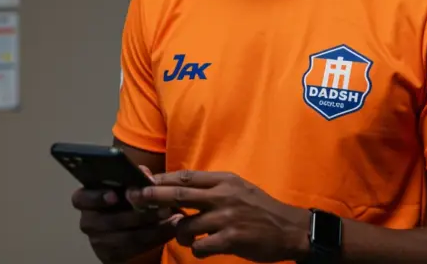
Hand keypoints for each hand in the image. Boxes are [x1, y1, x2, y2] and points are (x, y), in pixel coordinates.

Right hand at [71, 166, 181, 262]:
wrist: (127, 226)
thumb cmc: (125, 199)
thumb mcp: (127, 185)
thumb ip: (134, 177)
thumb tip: (145, 174)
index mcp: (85, 200)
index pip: (80, 199)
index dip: (96, 197)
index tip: (114, 196)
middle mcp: (88, 222)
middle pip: (110, 221)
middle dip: (139, 215)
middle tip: (162, 207)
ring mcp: (98, 241)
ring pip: (126, 237)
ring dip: (152, 228)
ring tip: (172, 218)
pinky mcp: (111, 255)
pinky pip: (136, 249)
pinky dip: (156, 238)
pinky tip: (171, 229)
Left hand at [126, 170, 310, 261]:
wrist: (291, 229)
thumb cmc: (260, 209)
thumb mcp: (237, 188)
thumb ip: (211, 188)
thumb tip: (180, 188)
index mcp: (224, 181)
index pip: (186, 176)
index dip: (162, 179)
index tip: (143, 181)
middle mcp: (223, 196)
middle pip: (179, 194)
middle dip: (153, 196)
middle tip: (135, 198)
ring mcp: (228, 218)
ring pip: (186, 225)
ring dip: (180, 233)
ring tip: (187, 236)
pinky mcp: (233, 239)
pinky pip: (201, 247)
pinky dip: (197, 250)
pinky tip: (205, 249)